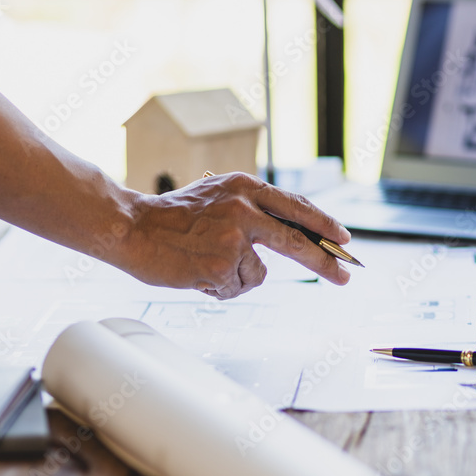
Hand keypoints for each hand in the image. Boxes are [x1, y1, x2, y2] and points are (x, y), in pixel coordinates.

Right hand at [120, 172, 352, 298]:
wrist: (131, 227)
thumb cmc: (171, 218)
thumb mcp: (217, 196)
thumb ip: (252, 209)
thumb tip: (292, 232)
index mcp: (245, 187)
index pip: (296, 207)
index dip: (324, 224)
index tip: (344, 238)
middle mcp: (244, 209)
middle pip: (298, 242)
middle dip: (325, 263)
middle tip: (345, 277)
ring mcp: (234, 238)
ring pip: (258, 274)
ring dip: (237, 277)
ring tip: (205, 263)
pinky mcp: (222, 265)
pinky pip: (236, 288)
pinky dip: (220, 288)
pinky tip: (197, 273)